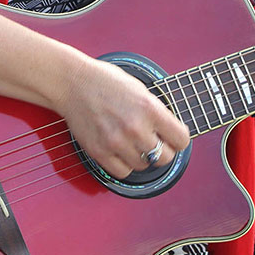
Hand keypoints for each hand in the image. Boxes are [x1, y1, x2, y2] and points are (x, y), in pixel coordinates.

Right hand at [53, 55, 189, 179]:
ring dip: (142, 157)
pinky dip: (124, 165)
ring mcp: (117, 142)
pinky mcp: (100, 152)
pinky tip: (121, 151)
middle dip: (163, 150)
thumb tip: (170, 132)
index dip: (179, 139)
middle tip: (155, 142)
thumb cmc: (105, 82)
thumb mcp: (140, 89)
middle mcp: (135, 127)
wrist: (73, 82)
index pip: (181, 140)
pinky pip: (123, 172)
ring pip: (144, 165)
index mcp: (150, 108)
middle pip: (166, 158)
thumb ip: (156, 112)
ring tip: (133, 143)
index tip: (173, 137)